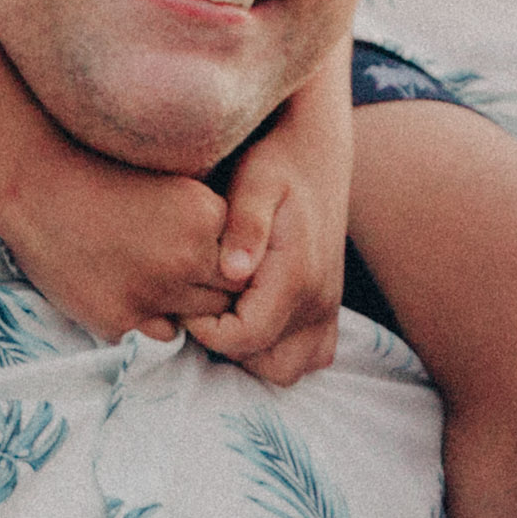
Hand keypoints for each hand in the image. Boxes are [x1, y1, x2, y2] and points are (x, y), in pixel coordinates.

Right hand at [0, 141, 241, 345]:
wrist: (37, 185)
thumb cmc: (104, 174)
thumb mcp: (174, 182)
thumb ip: (211, 218)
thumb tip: (244, 257)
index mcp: (207, 217)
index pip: (246, 260)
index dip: (231, 260)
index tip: (212, 254)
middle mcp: (188, 259)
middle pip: (230, 295)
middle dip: (216, 288)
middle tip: (190, 274)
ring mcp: (154, 294)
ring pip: (201, 321)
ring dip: (189, 308)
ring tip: (163, 283)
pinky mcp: (120, 321)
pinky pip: (162, 337)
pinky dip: (157, 322)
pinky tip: (138, 296)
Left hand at [188, 122, 346, 385]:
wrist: (316, 150)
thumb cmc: (276, 162)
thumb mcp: (254, 182)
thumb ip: (245, 226)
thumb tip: (232, 271)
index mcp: (297, 277)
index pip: (243, 339)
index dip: (206, 331)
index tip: (187, 301)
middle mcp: (319, 300)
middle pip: (266, 364)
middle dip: (229, 348)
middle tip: (206, 308)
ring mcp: (328, 307)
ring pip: (289, 367)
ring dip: (254, 354)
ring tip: (227, 314)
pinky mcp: (329, 306)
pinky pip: (311, 355)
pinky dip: (280, 350)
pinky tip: (252, 317)